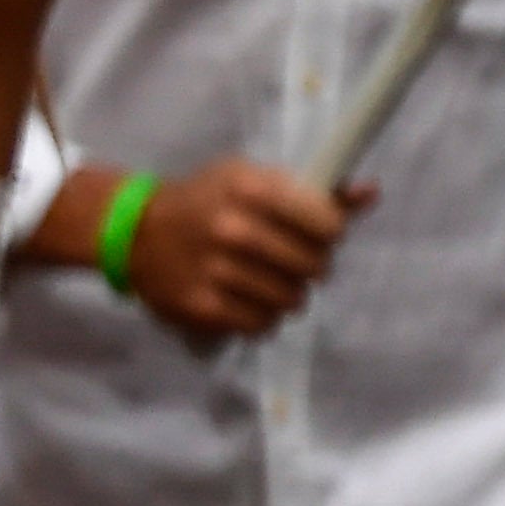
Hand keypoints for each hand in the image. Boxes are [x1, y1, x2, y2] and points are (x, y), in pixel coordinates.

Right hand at [116, 157, 369, 342]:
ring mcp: (216, 271)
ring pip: (291, 300)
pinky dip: (261, 316)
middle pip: (314, 266)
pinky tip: (247, 299)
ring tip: (267, 281)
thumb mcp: (251, 180)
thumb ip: (312, 191)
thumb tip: (371, 192)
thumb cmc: (204, 201)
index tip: (315, 234)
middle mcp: (233, 229)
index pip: (327, 224)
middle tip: (290, 261)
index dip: (329, 233)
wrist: (133, 232)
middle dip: (310, 266)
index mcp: (250, 188)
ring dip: (286, 294)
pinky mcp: (202, 306)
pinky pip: (260, 324)